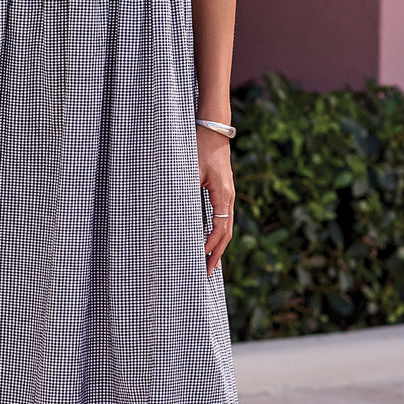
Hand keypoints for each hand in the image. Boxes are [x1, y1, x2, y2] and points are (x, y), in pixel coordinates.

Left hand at [198, 128, 233, 272]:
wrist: (213, 130)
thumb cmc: (200, 147)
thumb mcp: (190, 168)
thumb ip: (185, 190)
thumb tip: (174, 213)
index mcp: (223, 194)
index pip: (220, 228)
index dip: (211, 246)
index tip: (201, 260)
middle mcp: (229, 197)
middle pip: (226, 233)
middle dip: (216, 254)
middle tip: (206, 273)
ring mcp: (228, 195)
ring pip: (226, 227)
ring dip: (218, 246)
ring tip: (210, 264)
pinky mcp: (223, 192)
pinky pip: (222, 218)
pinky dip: (217, 233)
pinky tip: (209, 241)